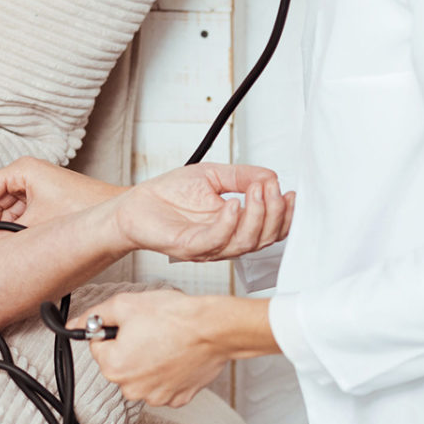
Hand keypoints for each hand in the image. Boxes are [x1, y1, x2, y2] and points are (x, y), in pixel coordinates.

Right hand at [0, 157, 124, 240]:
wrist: (116, 214)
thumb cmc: (82, 210)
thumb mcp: (34, 226)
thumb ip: (3, 236)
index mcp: (21, 170)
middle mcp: (27, 174)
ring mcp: (37, 187)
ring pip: (5, 210)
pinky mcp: (46, 200)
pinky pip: (20, 214)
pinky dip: (12, 230)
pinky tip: (10, 247)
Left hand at [71, 289, 227, 407]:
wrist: (214, 329)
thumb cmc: (174, 317)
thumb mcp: (126, 305)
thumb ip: (95, 315)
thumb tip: (76, 322)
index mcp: (114, 367)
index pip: (97, 346)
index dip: (112, 330)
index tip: (129, 324)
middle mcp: (132, 388)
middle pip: (118, 363)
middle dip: (128, 346)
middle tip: (149, 329)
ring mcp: (156, 396)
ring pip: (140, 374)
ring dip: (147, 360)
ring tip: (165, 341)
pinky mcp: (177, 398)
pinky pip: (162, 384)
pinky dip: (166, 371)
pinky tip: (176, 355)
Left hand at [105, 163, 293, 260]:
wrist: (134, 204)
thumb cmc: (169, 194)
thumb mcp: (211, 176)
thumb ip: (241, 176)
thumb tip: (270, 176)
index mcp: (234, 227)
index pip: (269, 229)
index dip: (284, 215)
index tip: (289, 193)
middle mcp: (225, 241)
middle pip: (263, 238)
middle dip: (274, 213)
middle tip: (272, 188)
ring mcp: (208, 247)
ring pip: (245, 242)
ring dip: (257, 216)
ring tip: (257, 192)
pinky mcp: (189, 247)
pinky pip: (216, 240)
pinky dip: (229, 222)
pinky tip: (233, 203)